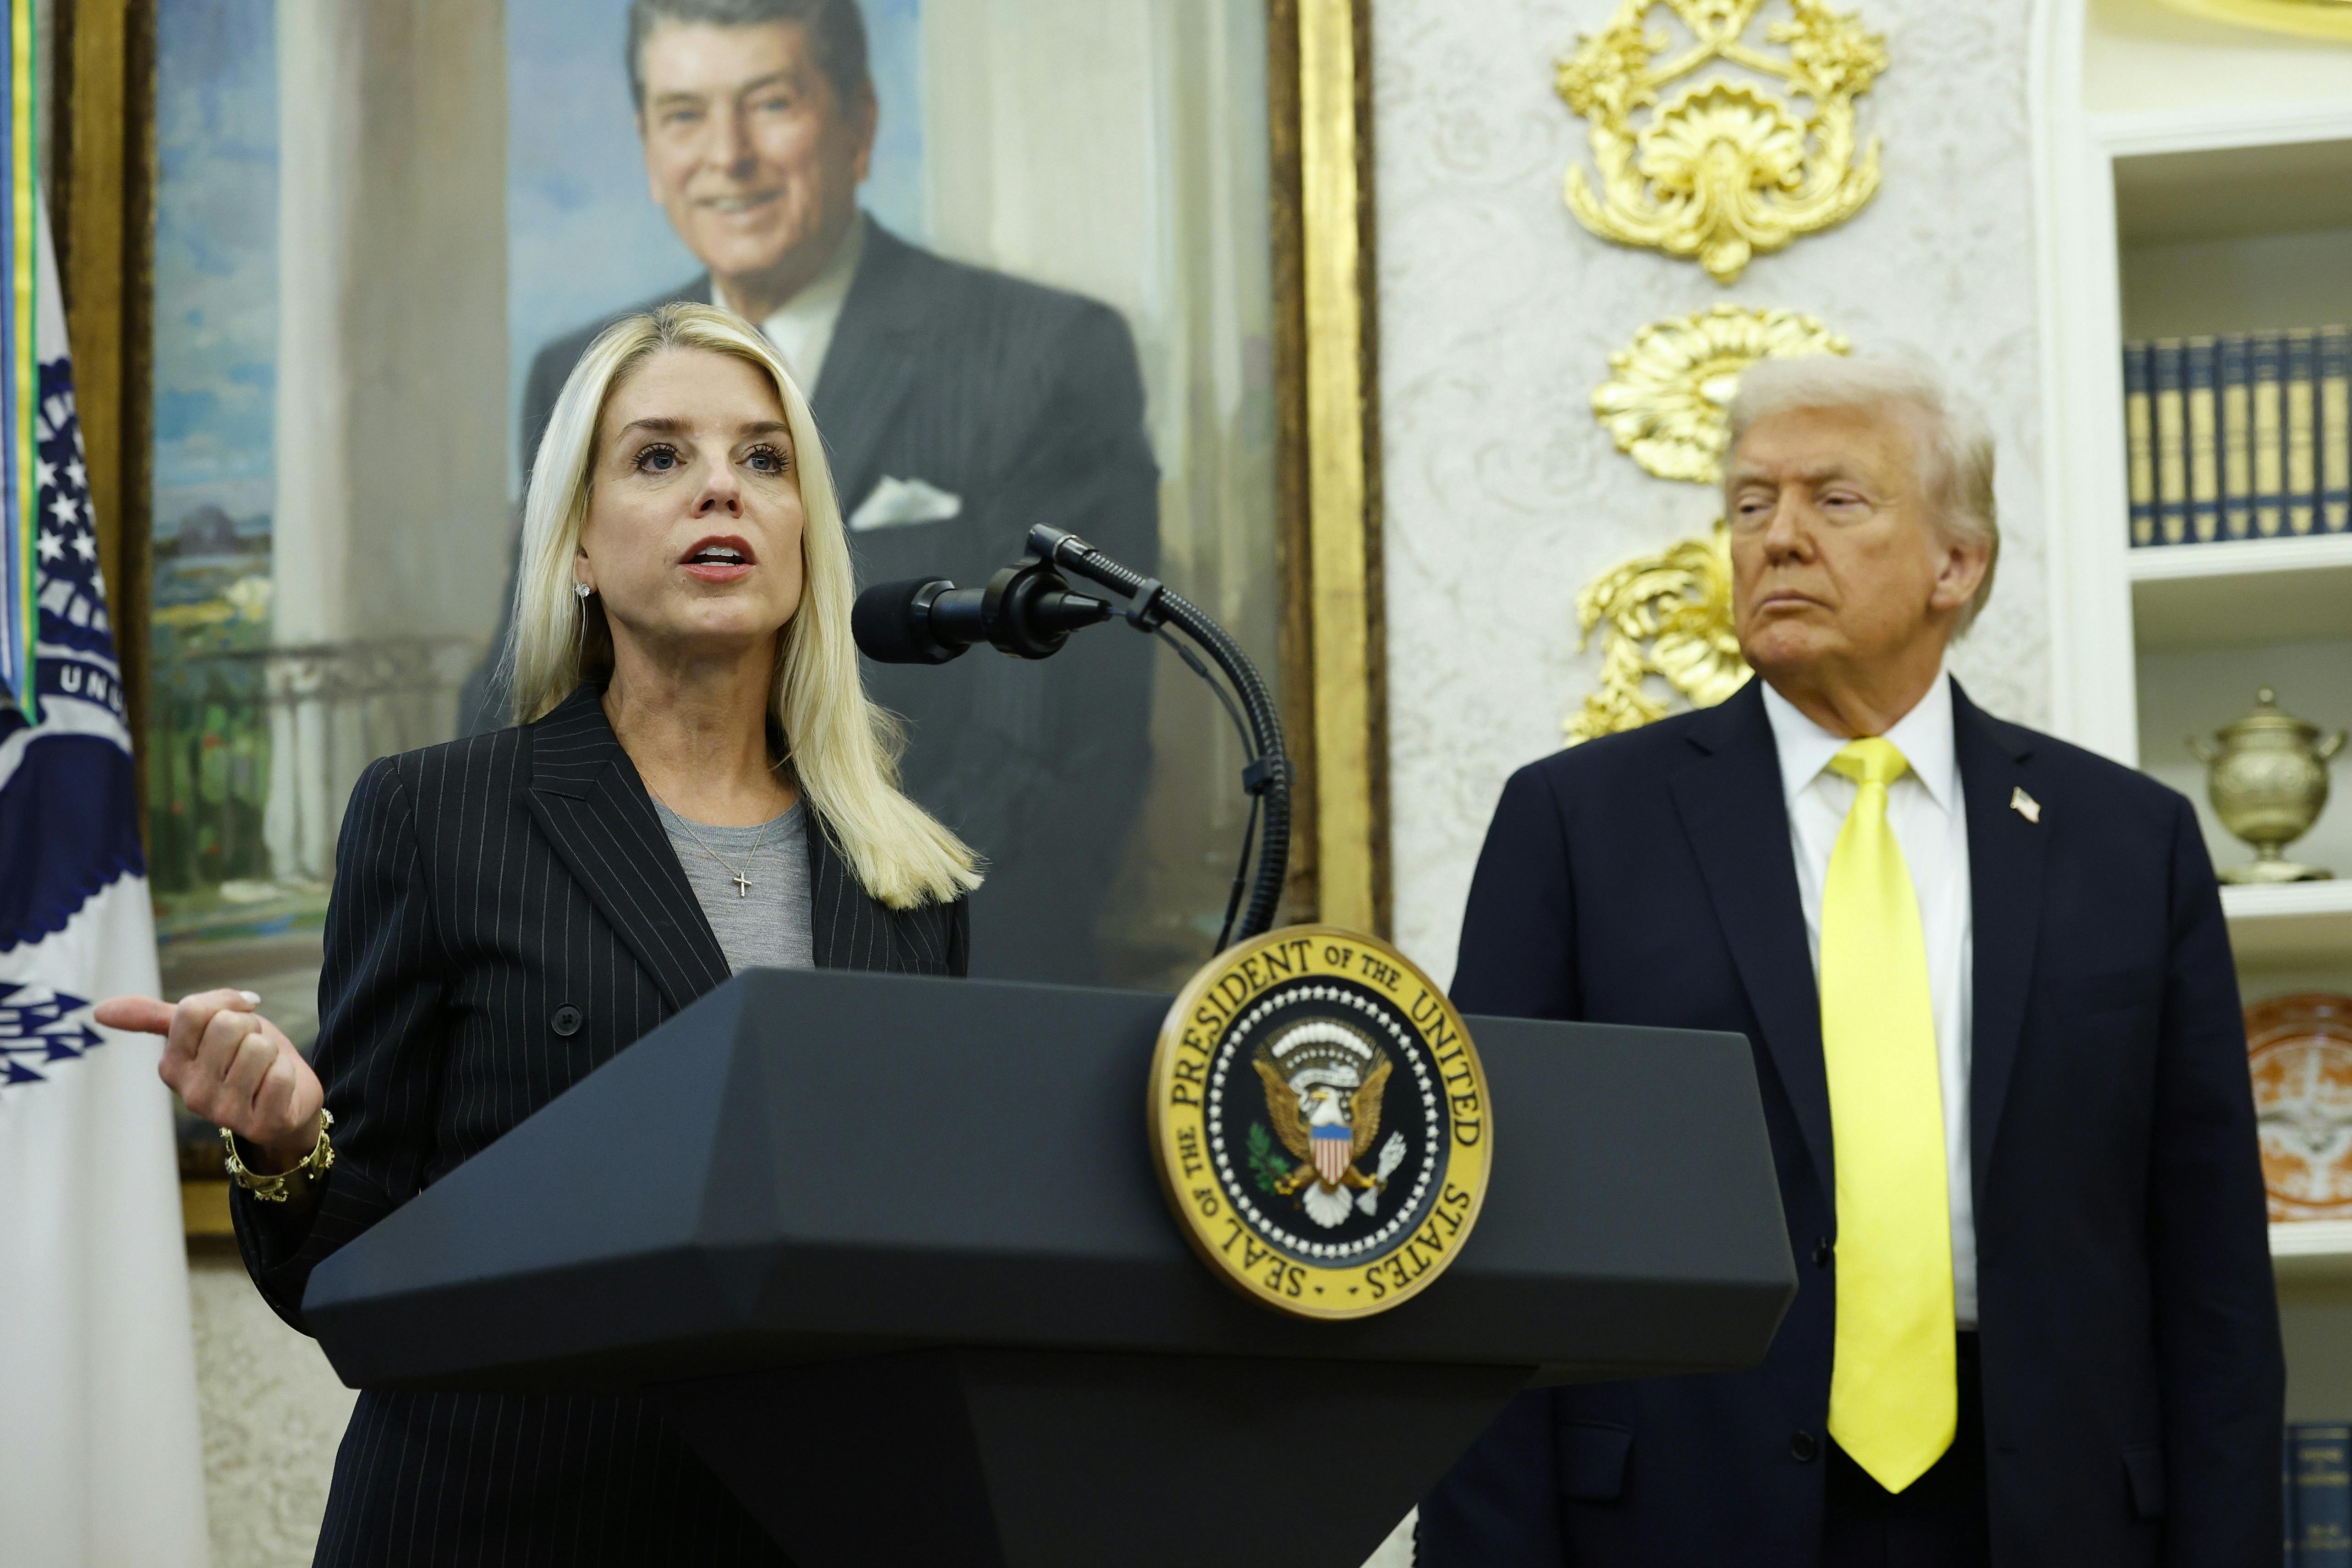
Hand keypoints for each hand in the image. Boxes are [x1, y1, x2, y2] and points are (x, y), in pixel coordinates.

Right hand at [96, 989, 324, 1171]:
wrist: (289, 1099)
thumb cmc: (244, 1058)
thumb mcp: (204, 1029)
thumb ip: (154, 1017)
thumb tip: (98, 1011)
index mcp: (171, 1066)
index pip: (194, 1009)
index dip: (227, 1002)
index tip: (239, 1014)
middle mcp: (190, 1093)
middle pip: (228, 1025)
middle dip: (251, 1028)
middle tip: (252, 1049)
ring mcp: (222, 1113)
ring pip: (257, 1047)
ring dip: (271, 1051)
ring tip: (264, 1069)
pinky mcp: (258, 1125)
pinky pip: (279, 1075)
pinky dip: (287, 1072)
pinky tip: (278, 1087)